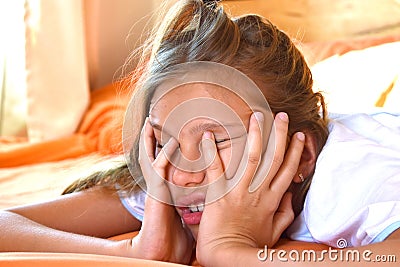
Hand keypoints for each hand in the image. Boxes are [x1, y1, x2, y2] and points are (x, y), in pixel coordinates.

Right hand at [132, 118, 193, 263]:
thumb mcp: (191, 220)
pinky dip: (163, 154)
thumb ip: (199, 208)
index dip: (164, 149)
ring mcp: (156, 188)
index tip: (171, 134)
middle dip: (152, 138)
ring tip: (152, 121)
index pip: (164, 164)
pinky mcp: (155, 193)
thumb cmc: (177, 241)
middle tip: (154, 119)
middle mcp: (160, 186)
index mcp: (167, 190)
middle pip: (153, 156)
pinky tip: (171, 142)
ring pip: (151, 157)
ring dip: (150, 139)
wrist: (162, 255)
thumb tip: (217, 205)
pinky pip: (158, 168)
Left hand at [196, 112, 304, 264]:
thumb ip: (284, 213)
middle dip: (279, 135)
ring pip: (252, 157)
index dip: (294, 151)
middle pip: (274, 158)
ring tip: (256, 116)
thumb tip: (290, 197)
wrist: (227, 254)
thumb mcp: (275, 231)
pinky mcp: (219, 194)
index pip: (287, 170)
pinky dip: (211, 152)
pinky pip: (216, 169)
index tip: (297, 134)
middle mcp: (259, 191)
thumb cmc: (249, 244)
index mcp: (272, 199)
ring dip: (255, 135)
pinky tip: (208, 135)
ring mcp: (239, 191)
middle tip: (281, 115)